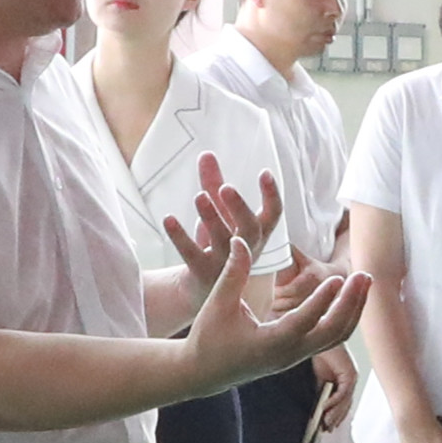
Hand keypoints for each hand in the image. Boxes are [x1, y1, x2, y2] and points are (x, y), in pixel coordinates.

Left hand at [159, 161, 284, 297]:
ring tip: (199, 196)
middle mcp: (244, 248)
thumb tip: (206, 153)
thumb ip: (213, 184)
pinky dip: (180, 236)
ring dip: (211, 216)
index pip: (273, 215)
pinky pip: (192, 254)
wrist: (203, 290)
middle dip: (239, 207)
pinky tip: (168, 219)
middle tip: (226, 187)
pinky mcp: (202, 273)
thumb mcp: (219, 215)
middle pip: (250, 228)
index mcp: (255, 234)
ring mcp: (225, 264)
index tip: (264, 172)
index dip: (271, 195)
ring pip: (221, 240)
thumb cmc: (218, 245)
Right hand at [181, 225, 371, 394]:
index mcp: (271, 343)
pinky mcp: (298, 354)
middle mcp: (290, 353)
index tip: (338, 277)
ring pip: (337, 336)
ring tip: (364, 281)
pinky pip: (330, 337)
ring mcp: (297, 356)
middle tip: (364, 274)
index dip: (323, 300)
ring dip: (354, 309)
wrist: (204, 373)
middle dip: (352, 302)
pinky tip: (350, 295)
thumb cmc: (208, 339)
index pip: (305, 321)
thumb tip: (241, 240)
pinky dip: (344, 316)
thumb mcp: (218, 305)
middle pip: (333, 331)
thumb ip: (233, 273)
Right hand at [309, 346, 355, 439]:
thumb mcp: (318, 378)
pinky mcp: (350, 374)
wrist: (321, 336)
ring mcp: (352, 378)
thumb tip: (318, 410)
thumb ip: (320, 392)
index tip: (326, 428)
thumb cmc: (320, 354)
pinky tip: (324, 408)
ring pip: (345, 402)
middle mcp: (350, 381)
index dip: (335, 417)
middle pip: (344, 405)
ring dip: (334, 414)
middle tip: (325, 430)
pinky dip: (333, 402)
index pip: (342, 404)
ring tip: (325, 424)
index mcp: (343, 381)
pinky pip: (342, 393)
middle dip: (335, 419)